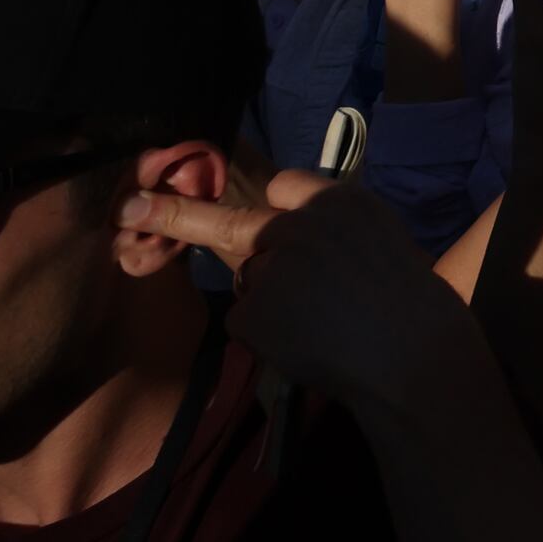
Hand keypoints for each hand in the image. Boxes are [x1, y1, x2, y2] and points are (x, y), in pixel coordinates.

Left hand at [119, 166, 487, 417]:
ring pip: (248, 280)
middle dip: (184, 218)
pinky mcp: (253, 311)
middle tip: (131, 207)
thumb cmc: (408, 301)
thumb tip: (281, 232)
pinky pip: (246, 320)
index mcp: (339, 200)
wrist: (411, 355)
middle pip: (240, 228)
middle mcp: (298, 224)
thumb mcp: (379, 240)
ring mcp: (272, 267)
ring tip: (319, 325)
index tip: (253, 209)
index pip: (281, 186)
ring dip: (268, 300)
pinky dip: (266, 334)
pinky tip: (303, 343)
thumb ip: (332, 229)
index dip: (276, 208)